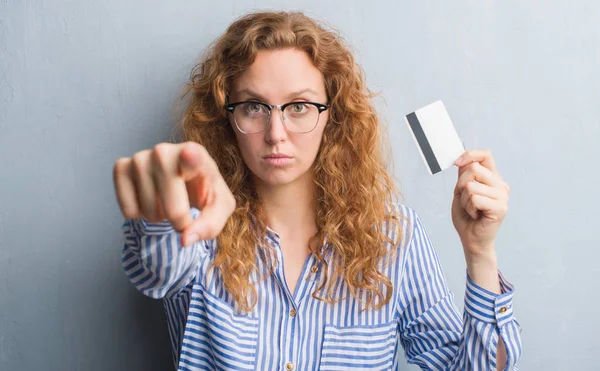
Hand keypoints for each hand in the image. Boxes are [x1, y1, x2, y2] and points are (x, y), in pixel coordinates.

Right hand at [112, 141, 235, 245]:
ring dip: (158, 218)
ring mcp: (140, 157)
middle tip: (184, 212)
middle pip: (172, 207)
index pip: (192, 155)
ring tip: (166, 201)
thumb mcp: (218, 207)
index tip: (190, 154)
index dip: (190, 158)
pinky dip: (139, 215)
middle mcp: (165, 151)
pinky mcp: (121, 167)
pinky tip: (149, 199)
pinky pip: (128, 209)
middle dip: (179, 221)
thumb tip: (185, 239)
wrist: (183, 180)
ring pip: (147, 210)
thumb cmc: (204, 190)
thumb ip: (210, 225)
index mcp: (196, 154)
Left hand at [451, 149, 509, 257]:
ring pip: (471, 186)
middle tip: (465, 200)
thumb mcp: (460, 191)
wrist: (471, 239)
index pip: (485, 155)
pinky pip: (475, 199)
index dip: (470, 155)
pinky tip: (476, 215)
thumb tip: (461, 159)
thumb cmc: (466, 216)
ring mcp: (502, 196)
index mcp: (492, 178)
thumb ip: (464, 175)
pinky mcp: (501, 208)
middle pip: (474, 169)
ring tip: (471, 209)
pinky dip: (469, 208)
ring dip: (464, 200)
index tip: (457, 163)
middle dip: (461, 185)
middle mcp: (500, 185)